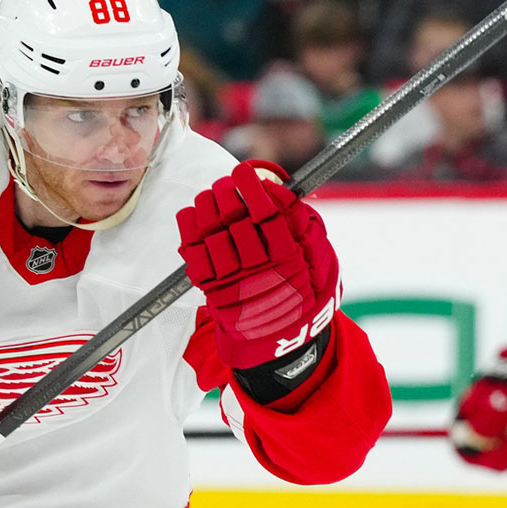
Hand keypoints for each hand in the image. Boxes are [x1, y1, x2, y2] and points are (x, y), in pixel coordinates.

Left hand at [177, 160, 339, 368]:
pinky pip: (191, 247)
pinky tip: (195, 212)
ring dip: (207, 204)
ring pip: (209, 228)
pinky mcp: (209, 285)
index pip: (265, 212)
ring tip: (213, 196)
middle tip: (227, 184)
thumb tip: (277, 188)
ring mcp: (230, 277)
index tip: (245, 172)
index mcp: (286, 257)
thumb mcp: (317, 257)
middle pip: (232, 217)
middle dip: (226, 193)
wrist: (278, 335)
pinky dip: (189, 224)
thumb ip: (301, 223)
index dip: (251, 187)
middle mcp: (256, 267)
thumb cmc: (300, 289)